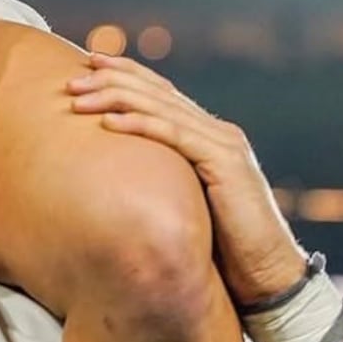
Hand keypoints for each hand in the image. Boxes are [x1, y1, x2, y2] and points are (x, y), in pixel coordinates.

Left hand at [67, 53, 308, 306]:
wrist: (270, 280)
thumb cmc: (224, 251)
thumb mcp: (188, 204)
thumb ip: (166, 181)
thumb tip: (119, 177)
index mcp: (210, 136)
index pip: (161, 92)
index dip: (125, 73)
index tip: (88, 61)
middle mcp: (218, 132)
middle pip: (156, 92)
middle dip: (111, 78)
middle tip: (72, 75)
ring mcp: (224, 144)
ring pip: (160, 107)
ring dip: (114, 97)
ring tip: (78, 96)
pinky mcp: (225, 163)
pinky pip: (174, 135)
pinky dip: (139, 125)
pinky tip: (109, 123)